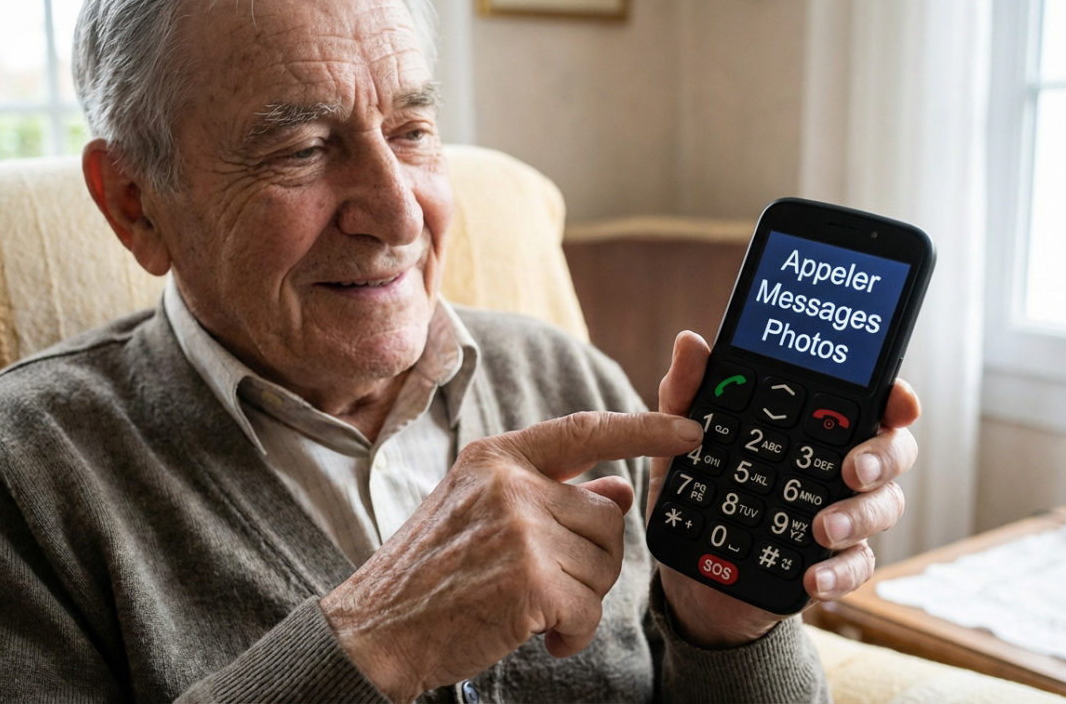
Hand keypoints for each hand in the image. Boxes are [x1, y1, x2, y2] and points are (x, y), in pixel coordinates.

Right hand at [322, 411, 702, 701]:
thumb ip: (546, 493)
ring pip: (603, 567)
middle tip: (542, 583)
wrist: (375, 629)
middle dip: (590, 561)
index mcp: (498, 457)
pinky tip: (537, 635)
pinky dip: (571, 634)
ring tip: (528, 607)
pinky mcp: (529, 581)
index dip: (644, 429)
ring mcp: (520, 530)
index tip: (690, 430)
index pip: (585, 431)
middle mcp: (511, 483)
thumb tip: (617, 488)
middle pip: (607, 518)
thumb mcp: (479, 512)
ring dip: (578, 600)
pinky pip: (589, 611)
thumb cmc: (428, 574)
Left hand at [647, 331, 920, 646]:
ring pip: (881, 508)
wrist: (689, 571)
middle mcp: (840, 467)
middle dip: (882, 457)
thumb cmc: (699, 490)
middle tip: (852, 469)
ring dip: (858, 516)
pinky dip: (839, 572)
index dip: (894, 398)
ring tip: (822, 528)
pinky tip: (813, 577)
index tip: (898, 404)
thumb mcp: (682, 441)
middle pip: (891, 452)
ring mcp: (843, 515)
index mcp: (814, 427)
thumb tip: (690, 342)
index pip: (866, 402)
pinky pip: (855, 566)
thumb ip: (687, 393)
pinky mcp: (833, 563)